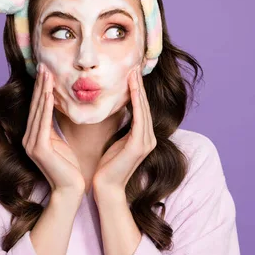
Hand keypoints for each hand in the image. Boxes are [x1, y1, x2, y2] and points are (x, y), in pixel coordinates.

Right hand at [23, 63, 85, 195]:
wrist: (71, 190)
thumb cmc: (69, 167)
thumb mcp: (61, 141)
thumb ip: (55, 126)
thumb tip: (57, 108)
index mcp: (34, 136)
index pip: (38, 107)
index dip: (40, 89)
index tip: (46, 71)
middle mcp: (29, 138)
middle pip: (35, 106)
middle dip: (39, 85)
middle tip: (43, 65)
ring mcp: (31, 144)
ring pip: (38, 111)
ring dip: (42, 91)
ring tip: (46, 74)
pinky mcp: (39, 149)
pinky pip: (43, 123)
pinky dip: (45, 107)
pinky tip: (48, 94)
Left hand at [92, 66, 156, 192]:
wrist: (105, 189)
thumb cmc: (106, 167)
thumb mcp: (115, 141)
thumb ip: (120, 127)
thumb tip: (116, 111)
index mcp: (143, 137)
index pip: (141, 108)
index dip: (136, 90)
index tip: (130, 73)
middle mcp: (149, 138)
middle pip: (144, 105)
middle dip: (139, 85)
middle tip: (134, 66)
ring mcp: (146, 142)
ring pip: (143, 109)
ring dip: (138, 89)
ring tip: (133, 72)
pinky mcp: (139, 146)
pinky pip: (139, 118)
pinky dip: (136, 101)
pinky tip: (131, 88)